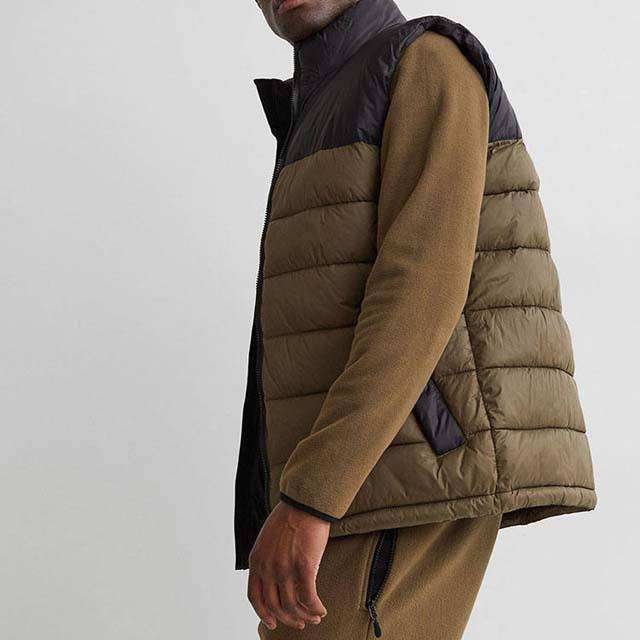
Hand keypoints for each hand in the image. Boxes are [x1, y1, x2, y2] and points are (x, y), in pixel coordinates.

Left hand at [248, 501, 329, 630]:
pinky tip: (322, 610)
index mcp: (256, 560)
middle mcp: (267, 568)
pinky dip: (316, 608)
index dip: (263, 614)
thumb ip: (268, 558)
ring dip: (304, 615)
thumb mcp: (267, 538)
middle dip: (288, 619)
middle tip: (299, 622)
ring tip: (314, 617)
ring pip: (292, 605)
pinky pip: (309, 598)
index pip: (255, 597)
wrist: (304, 503)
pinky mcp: (304, 567)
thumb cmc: (290, 516)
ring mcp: (284, 568)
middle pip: (274, 606)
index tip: (273, 622)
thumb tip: (277, 577)